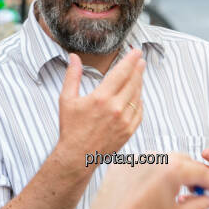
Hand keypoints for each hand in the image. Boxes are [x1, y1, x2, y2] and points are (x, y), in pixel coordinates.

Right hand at [55, 49, 144, 167]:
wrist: (77, 156)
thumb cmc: (71, 128)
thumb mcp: (67, 99)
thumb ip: (72, 76)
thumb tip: (74, 57)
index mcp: (101, 98)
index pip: (121, 72)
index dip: (131, 60)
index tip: (136, 51)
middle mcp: (116, 108)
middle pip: (133, 82)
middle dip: (138, 68)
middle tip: (140, 60)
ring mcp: (125, 120)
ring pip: (137, 96)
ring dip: (139, 83)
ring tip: (138, 74)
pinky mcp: (129, 131)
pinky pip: (139, 111)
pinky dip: (139, 101)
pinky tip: (136, 96)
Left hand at [75, 153, 208, 208]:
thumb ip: (199, 205)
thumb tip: (208, 199)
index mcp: (170, 170)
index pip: (198, 170)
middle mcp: (151, 159)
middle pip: (180, 160)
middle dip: (191, 173)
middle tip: (197, 189)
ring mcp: (133, 161)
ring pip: (160, 159)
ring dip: (170, 171)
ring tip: (173, 190)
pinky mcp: (118, 167)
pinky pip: (140, 164)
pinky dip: (150, 173)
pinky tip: (151, 190)